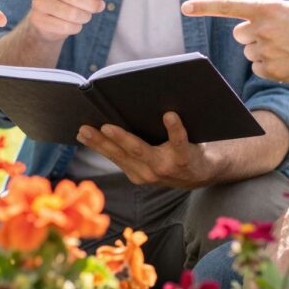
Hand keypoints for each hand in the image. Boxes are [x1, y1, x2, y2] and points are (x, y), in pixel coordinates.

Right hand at [23, 0, 108, 42]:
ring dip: (85, 17)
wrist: (54, 16)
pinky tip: (72, 23)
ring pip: (72, 13)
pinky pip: (65, 26)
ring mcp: (38, 0)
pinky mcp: (37, 18)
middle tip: (99, 7)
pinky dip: (76, 27)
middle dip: (93, 5)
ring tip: (84, 14)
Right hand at [76, 112, 216, 188]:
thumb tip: (108, 121)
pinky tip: (170, 115)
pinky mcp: (184, 159)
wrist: (208, 172)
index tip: (80, 131)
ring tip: (109, 126)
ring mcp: (165, 167)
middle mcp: (148, 173)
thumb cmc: (175, 157)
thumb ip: (133, 146)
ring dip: (124, 139)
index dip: (96, 144)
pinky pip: (178, 142)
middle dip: (101, 142)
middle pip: (121, 154)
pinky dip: (174, 128)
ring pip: (141, 151)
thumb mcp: (151, 157)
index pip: (113, 156)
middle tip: (86, 127)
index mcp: (137, 173)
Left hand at [182, 0, 288, 83]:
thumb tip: (242, 32)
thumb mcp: (288, 11)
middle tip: (277, 35)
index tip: (184, 7)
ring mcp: (265, 50)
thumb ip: (264, 16)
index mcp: (266, 7)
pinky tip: (288, 61)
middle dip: (252, 36)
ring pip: (249, 53)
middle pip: (239, 34)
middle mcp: (262, 27)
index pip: (228, 6)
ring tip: (288, 48)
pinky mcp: (270, 70)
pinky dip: (269, 67)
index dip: (204, 6)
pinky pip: (258, 69)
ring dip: (263, 51)